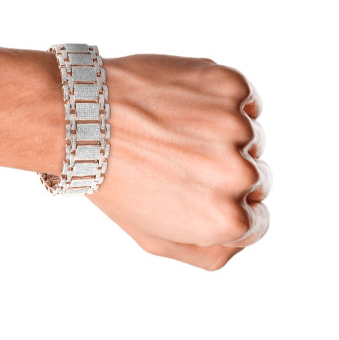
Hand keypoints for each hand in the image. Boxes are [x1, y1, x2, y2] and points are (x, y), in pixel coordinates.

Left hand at [88, 54, 271, 269]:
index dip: (222, 207)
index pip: (255, 222)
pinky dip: (222, 103)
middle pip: (256, 179)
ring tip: (172, 131)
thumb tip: (240, 241)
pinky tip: (181, 107)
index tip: (192, 190)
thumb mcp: (153, 238)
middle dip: (223, 173)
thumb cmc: (112, 180)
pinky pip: (244, 101)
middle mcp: (239, 175)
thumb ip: (208, 253)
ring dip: (221, 136)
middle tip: (176, 160)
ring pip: (250, 138)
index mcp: (226, 220)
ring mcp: (236, 127)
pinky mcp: (229, 86)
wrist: (82, 119)